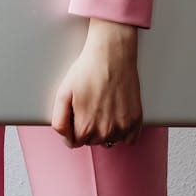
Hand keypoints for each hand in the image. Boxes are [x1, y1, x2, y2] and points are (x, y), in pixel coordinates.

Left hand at [51, 18, 142, 148]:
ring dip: (106, 128)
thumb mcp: (63, 93)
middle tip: (91, 102)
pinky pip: (129, 139)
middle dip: (90, 125)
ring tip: (104, 104)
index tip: (78, 109)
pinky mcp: (136, 121)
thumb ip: (59, 122)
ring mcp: (122, 128)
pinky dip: (123, 129)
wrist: (112, 53)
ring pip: (110, 139)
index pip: (75, 141)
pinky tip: (118, 111)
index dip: (74, 124)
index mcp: (85, 129)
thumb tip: (66, 139)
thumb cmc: (88, 70)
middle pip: (93, 140)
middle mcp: (105, 133)